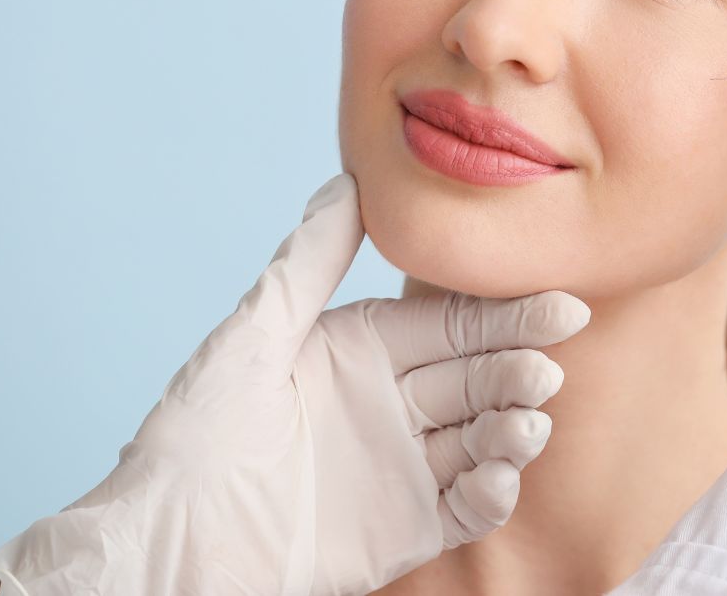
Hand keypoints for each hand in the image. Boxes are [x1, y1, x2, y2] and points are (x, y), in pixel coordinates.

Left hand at [0, 173, 590, 595]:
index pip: (452, 325)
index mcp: (362, 350)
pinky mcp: (405, 529)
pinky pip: (466, 506)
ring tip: (525, 426)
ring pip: (482, 438)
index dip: (507, 315)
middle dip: (517, 371)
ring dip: (513, 429)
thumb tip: (352, 179)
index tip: (562, 304)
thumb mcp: (253, 337)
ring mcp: (400, 467)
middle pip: (477, 378)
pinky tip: (497, 477)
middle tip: (547, 370)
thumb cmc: (194, 437)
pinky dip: (492, 491)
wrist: (164, 547)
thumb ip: (311, 260)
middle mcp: (389, 403)